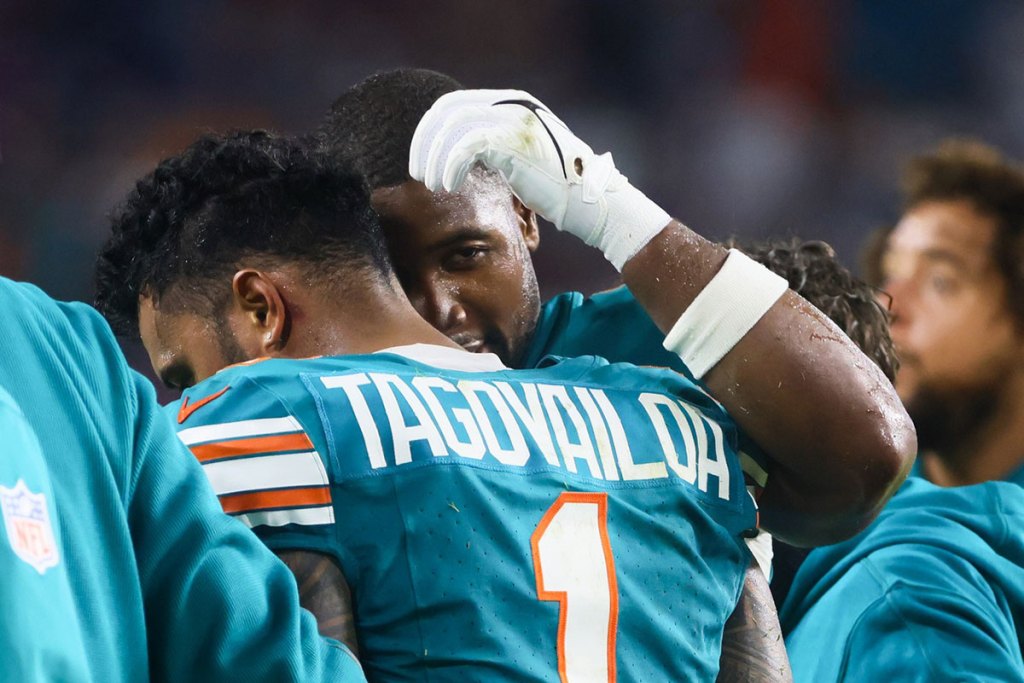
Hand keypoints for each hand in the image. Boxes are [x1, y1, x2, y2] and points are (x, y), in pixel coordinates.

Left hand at [409, 89, 669, 269]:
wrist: (592, 201)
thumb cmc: (557, 188)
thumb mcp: (520, 158)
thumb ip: (493, 147)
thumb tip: (455, 155)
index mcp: (510, 103)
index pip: (453, 103)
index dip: (429, 130)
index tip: (422, 160)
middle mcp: (511, 105)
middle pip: (447, 110)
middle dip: (425, 142)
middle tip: (418, 173)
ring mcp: (514, 121)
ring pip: (452, 128)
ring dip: (435, 159)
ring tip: (434, 185)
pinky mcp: (514, 143)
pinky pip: (466, 146)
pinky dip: (450, 167)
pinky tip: (449, 187)